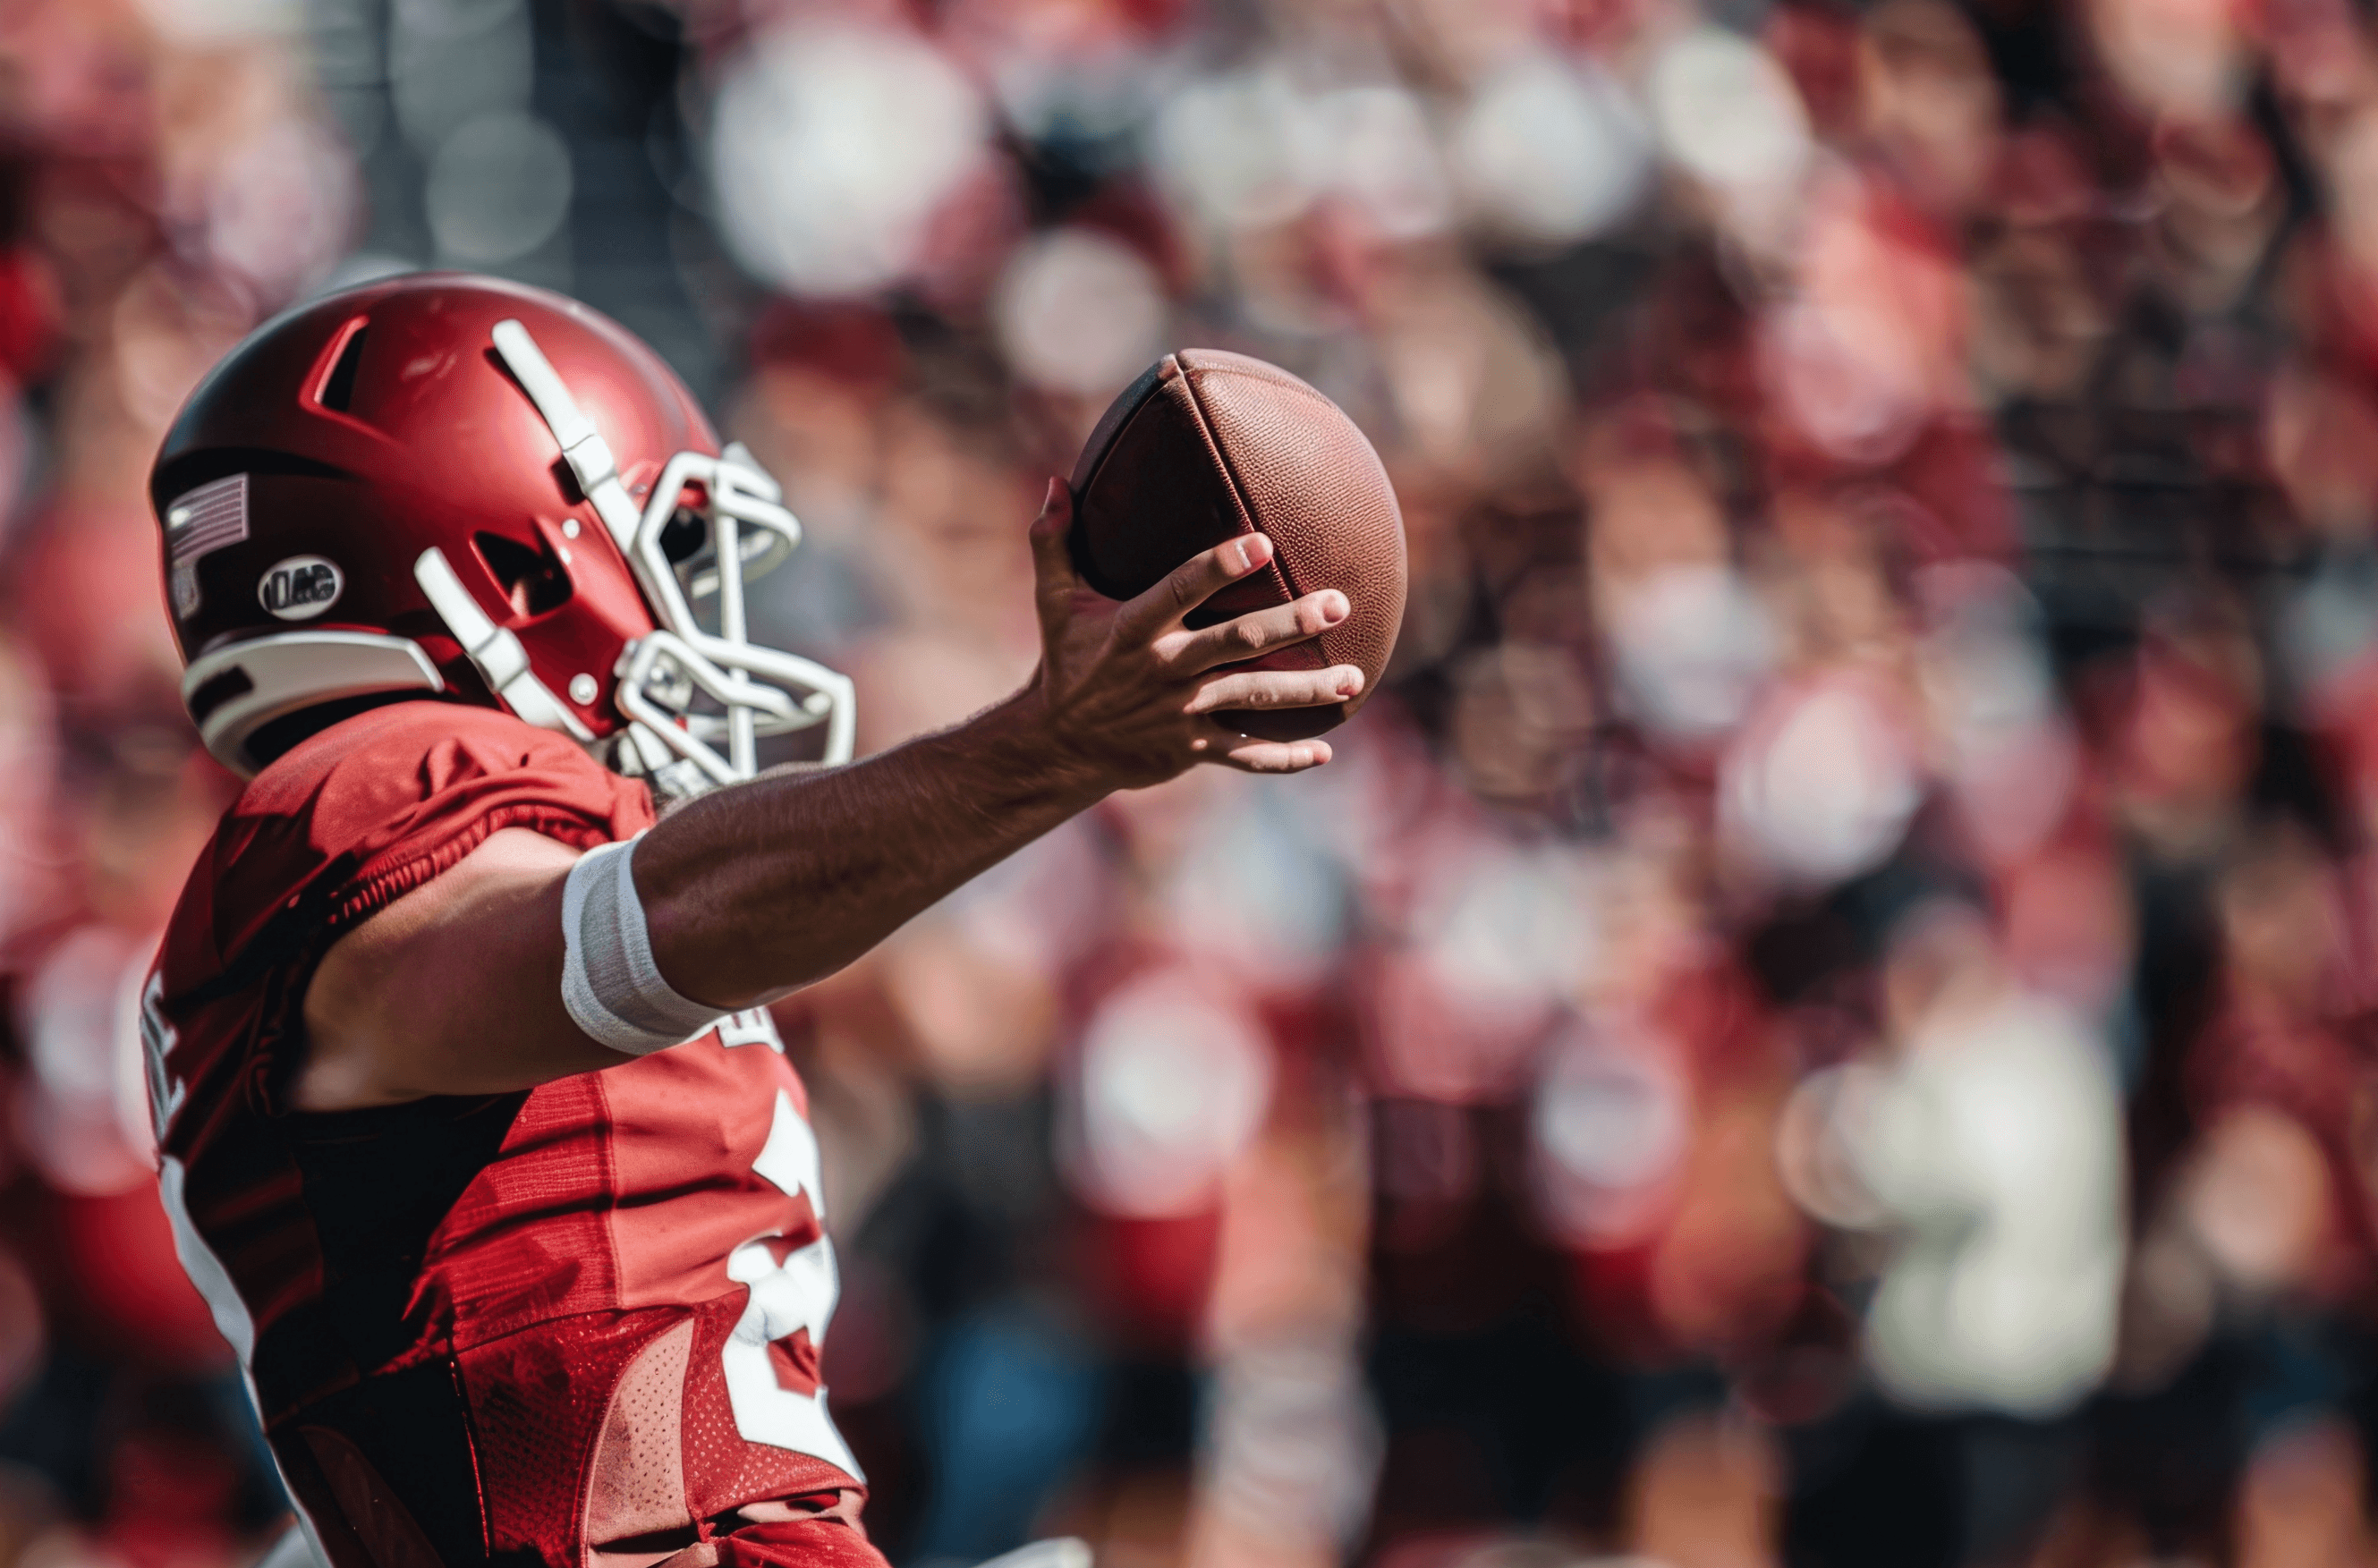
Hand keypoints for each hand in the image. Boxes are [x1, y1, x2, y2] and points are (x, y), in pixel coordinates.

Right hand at [1025, 478, 1361, 786]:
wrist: (1059, 745)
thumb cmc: (1067, 661)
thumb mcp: (1054, 602)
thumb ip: (1055, 542)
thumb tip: (1054, 482)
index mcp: (1133, 628)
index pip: (1181, 590)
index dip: (1220, 567)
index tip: (1263, 543)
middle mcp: (1163, 669)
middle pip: (1236, 643)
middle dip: (1290, 624)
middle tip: (1338, 605)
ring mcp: (1181, 714)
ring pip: (1253, 700)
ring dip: (1307, 690)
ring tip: (1355, 677)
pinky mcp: (1191, 750)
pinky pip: (1244, 757)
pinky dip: (1283, 759)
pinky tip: (1324, 752)